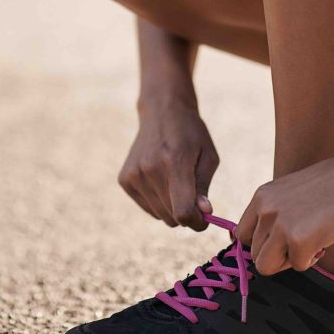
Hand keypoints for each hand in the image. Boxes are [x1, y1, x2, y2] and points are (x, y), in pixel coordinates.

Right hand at [118, 103, 218, 230]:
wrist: (161, 112)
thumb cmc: (191, 134)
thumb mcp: (208, 156)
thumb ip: (204, 187)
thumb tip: (203, 213)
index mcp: (175, 161)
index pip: (182, 211)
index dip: (197, 222)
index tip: (204, 216)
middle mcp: (150, 169)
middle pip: (172, 217)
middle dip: (187, 214)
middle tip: (193, 196)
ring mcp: (134, 174)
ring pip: (160, 215)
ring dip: (171, 207)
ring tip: (176, 182)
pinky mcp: (124, 179)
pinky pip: (147, 208)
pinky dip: (157, 202)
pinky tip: (161, 180)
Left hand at [235, 145, 333, 274]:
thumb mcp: (294, 193)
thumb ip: (278, 213)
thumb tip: (271, 244)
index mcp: (262, 196)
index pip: (241, 235)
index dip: (262, 244)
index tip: (283, 243)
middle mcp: (265, 208)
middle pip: (254, 254)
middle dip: (278, 256)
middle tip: (304, 242)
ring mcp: (279, 223)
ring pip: (266, 265)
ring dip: (290, 260)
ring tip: (312, 241)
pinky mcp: (299, 239)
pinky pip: (297, 266)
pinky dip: (313, 259)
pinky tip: (326, 238)